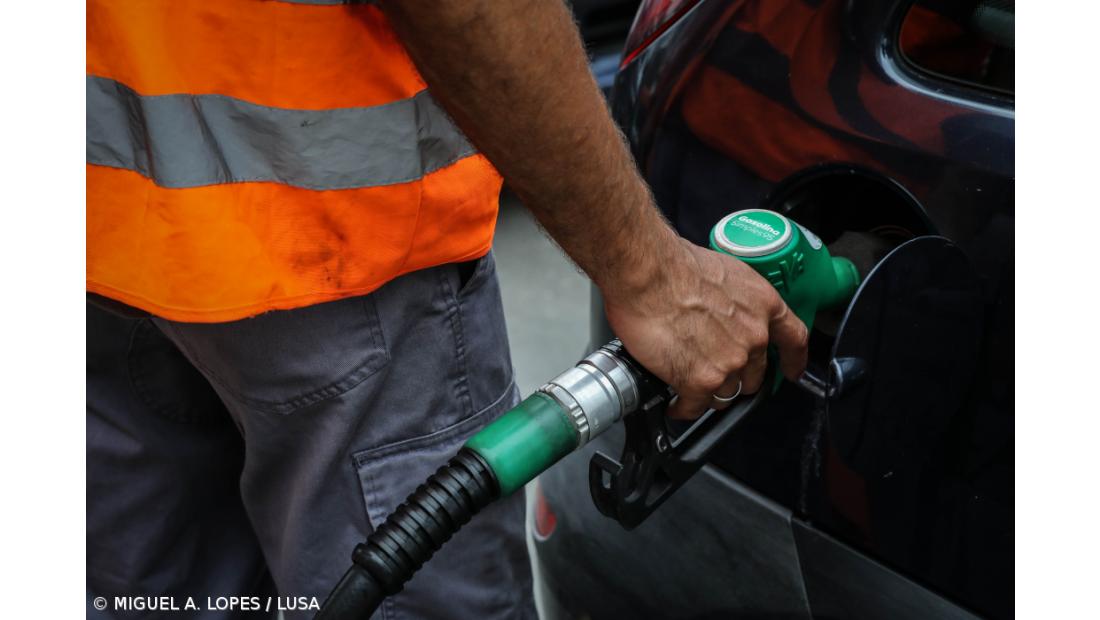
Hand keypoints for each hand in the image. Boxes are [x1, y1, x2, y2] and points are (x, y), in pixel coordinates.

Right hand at [603, 238, 808, 419]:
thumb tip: (720, 311)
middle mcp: (753, 337)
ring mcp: (730, 362)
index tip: (791, 371)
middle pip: (753, 376)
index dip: (793, 360)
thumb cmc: (674, 264)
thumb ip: (732, 301)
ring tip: (687, 383)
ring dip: (707, 392)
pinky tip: (675, 403)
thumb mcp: (722, 272)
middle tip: (711, 371)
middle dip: (734, 377)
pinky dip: (684, 408)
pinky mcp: (700, 381)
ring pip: (724, 394)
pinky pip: (695, 407)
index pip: (793, 340)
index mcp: (763, 305)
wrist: (648, 273)